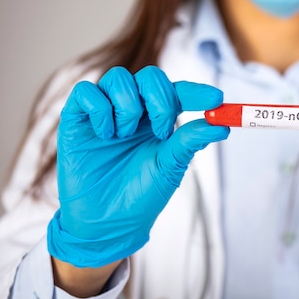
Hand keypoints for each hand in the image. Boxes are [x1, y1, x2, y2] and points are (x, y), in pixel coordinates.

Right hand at [47, 66, 229, 267]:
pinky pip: (86, 92)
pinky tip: (104, 135)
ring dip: (128, 106)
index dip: (197, 91)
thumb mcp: (170, 166)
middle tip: (160, 130)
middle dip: (160, 98)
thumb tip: (222, 125)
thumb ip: (190, 141)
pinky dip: (100, 109)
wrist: (107, 222)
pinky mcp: (76, 119)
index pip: (178, 92)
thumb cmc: (140, 195)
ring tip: (125, 136)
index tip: (217, 99)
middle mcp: (133, 111)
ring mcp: (104, 113)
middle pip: (150, 76)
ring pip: (118, 78)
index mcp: (157, 119)